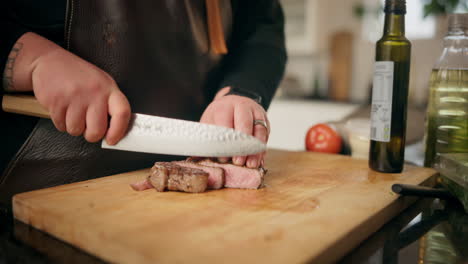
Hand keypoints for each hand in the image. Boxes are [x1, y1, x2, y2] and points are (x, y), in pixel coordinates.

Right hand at [9, 33, 130, 144]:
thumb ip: (109, 104)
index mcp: (109, 88)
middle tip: (88, 127)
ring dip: (73, 127)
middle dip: (91, 135)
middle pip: (97, 130)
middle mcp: (94, 92)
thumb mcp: (101, 83)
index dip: (119, 131)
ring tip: (72, 112)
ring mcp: (75, 97)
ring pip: (76, 130)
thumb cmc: (78, 76)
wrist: (48, 61)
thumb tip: (115, 131)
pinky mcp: (56, 101)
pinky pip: (61, 126)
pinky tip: (62, 109)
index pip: (122, 113)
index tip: (112, 140)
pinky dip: (61, 122)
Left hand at [200, 87, 268, 167]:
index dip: (225, 141)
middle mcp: (242, 106)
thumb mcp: (209, 122)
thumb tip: (198, 158)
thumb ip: (206, 137)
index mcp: (225, 106)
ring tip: (251, 164)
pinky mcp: (265, 121)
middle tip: (238, 162)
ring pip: (259, 130)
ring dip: (255, 149)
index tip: (223, 157)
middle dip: (242, 145)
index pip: (225, 122)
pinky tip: (258, 161)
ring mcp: (256, 112)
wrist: (234, 103)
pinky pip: (266, 135)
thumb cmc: (218, 117)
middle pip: (245, 124)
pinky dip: (262, 149)